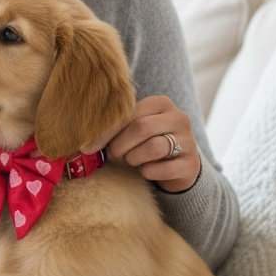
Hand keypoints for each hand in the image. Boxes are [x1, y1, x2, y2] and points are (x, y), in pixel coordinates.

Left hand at [80, 95, 200, 192]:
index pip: (129, 112)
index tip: (88, 147)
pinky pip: (164, 169)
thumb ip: (115, 130)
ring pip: (154, 147)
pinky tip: (147, 171)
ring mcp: (188, 140)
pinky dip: (149, 172)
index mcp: (160, 103)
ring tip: (132, 160)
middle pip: (141, 128)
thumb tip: (84, 145)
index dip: (107, 131)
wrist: (179, 166)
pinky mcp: (191, 164)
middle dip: (120, 145)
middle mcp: (178, 118)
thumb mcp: (134, 131)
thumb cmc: (147, 144)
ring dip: (134, 158)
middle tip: (113, 154)